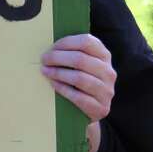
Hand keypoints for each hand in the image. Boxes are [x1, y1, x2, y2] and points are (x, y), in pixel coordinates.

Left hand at [40, 33, 116, 151]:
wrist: (92, 110)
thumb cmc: (81, 82)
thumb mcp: (83, 65)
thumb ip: (74, 53)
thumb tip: (50, 46)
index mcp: (104, 56)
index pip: (87, 41)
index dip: (66, 42)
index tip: (51, 47)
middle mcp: (108, 72)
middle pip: (80, 59)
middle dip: (57, 58)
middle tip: (44, 59)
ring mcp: (106, 91)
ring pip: (79, 78)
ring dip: (58, 73)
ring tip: (45, 71)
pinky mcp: (100, 108)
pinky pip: (77, 96)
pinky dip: (62, 88)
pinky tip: (53, 84)